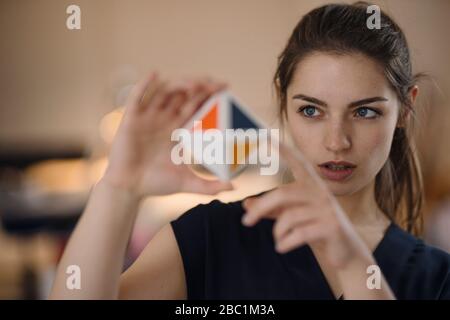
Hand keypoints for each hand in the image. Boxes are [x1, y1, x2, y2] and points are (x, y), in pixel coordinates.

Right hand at [103, 72, 233, 198]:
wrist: (129, 189)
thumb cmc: (155, 184)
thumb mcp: (187, 183)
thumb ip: (209, 186)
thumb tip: (232, 188)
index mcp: (177, 130)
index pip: (195, 106)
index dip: (209, 95)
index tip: (225, 88)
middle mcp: (164, 120)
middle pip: (183, 94)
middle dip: (199, 87)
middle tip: (215, 84)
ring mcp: (148, 118)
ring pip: (164, 92)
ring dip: (179, 85)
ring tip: (195, 86)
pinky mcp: (131, 119)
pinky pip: (137, 97)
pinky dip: (145, 84)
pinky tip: (156, 75)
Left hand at [242, 143, 370, 268]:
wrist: (346, 252)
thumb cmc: (316, 229)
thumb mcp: (293, 216)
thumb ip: (272, 209)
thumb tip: (246, 204)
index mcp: (312, 185)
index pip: (298, 162)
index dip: (284, 150)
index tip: (268, 137)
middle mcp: (320, 193)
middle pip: (283, 194)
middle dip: (261, 208)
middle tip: (246, 221)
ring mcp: (327, 209)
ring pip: (289, 216)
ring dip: (278, 231)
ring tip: (277, 240)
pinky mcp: (331, 227)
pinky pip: (299, 233)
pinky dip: (285, 242)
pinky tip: (281, 247)